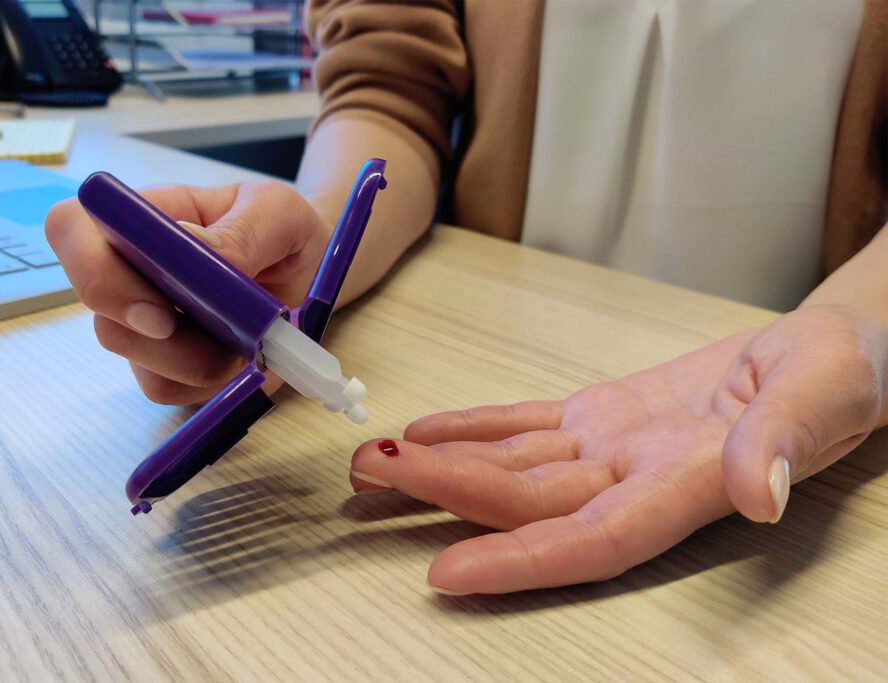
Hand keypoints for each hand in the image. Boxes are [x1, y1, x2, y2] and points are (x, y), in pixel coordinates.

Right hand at [45, 181, 332, 404]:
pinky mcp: (166, 366)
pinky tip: (241, 356)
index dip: (92, 268)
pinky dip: (209, 381)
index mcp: (143, 219)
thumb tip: (193, 248)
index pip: (71, 228)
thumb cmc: (281, 230)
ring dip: (197, 358)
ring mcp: (142, 323)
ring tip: (247, 336)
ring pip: (136, 357)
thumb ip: (242, 228)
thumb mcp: (279, 212)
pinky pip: (167, 388)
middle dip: (159, 335)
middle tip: (223, 334)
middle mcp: (129, 271)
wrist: (309, 274)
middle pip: (100, 311)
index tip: (159, 306)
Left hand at [348, 305, 887, 593]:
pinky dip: (477, 427)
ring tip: (375, 458)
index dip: (520, 562)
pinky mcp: (605, 413)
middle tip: (375, 479)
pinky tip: (429, 429)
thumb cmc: (840, 374)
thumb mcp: (823, 394)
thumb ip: (780, 440)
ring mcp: (614, 446)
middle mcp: (636, 476)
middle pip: (528, 499)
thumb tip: (753, 493)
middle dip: (448, 494)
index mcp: (686, 485)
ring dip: (443, 463)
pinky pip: (530, 424)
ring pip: (515, 463)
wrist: (832, 348)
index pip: (591, 541)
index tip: (448, 573)